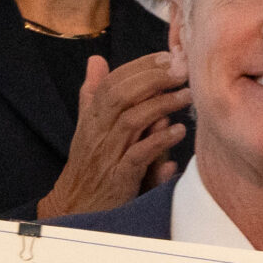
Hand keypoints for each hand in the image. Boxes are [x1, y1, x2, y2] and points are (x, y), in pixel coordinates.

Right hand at [37, 51, 190, 219]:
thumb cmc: (89, 164)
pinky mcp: (118, 177)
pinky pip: (139, 154)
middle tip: (183, 70)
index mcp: (92, 118)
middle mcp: (97, 132)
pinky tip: (179, 131)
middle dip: (153, 78)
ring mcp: (107, 154)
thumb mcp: (89, 126)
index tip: (168, 56)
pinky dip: (160, 141)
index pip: (113, 83)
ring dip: (162, 105)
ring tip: (187, 96)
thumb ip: (95, 94)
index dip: (140, 67)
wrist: (76, 206)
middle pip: (121, 96)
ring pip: (132, 120)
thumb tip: (96, 60)